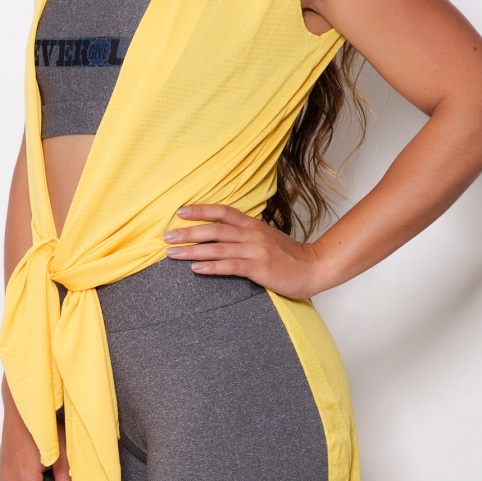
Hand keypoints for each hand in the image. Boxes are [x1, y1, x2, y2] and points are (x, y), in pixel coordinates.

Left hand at [163, 204, 323, 299]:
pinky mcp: (259, 268)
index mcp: (253, 225)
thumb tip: (221, 234)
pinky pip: (230, 266)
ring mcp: (255, 251)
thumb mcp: (266, 237)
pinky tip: (196, 269)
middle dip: (188, 232)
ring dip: (192, 250)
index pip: (222, 212)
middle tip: (166, 236)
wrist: (315, 267)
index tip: (180, 212)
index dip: (201, 210)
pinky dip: (211, 266)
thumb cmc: (289, 255)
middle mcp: (252, 234)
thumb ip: (246, 234)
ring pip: (218, 247)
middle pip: (214, 229)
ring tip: (172, 254)